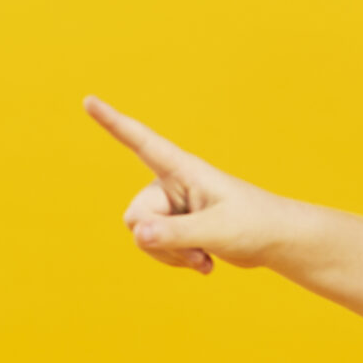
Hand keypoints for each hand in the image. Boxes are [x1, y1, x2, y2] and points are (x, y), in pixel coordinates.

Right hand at [84, 96, 299, 274]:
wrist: (274, 241)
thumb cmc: (254, 225)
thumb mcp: (216, 230)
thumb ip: (176, 233)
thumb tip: (139, 234)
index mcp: (183, 169)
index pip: (141, 141)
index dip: (113, 122)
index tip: (88, 100)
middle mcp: (171, 184)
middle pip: (136, 215)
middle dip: (160, 240)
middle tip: (197, 249)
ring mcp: (171, 207)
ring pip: (142, 236)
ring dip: (170, 254)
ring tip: (204, 256)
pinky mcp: (175, 226)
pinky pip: (154, 247)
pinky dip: (176, 260)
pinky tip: (204, 262)